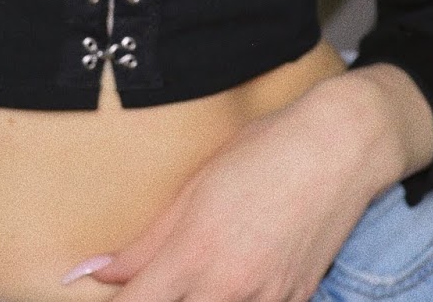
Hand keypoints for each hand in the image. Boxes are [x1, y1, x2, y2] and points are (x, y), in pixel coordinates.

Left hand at [74, 74, 424, 301]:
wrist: (341, 147)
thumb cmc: (264, 153)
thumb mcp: (193, 190)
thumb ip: (142, 244)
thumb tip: (91, 274)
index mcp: (194, 255)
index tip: (112, 297)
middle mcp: (229, 287)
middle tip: (157, 285)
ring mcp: (268, 300)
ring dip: (197, 301)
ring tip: (195, 279)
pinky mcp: (297, 301)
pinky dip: (237, 301)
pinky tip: (235, 280)